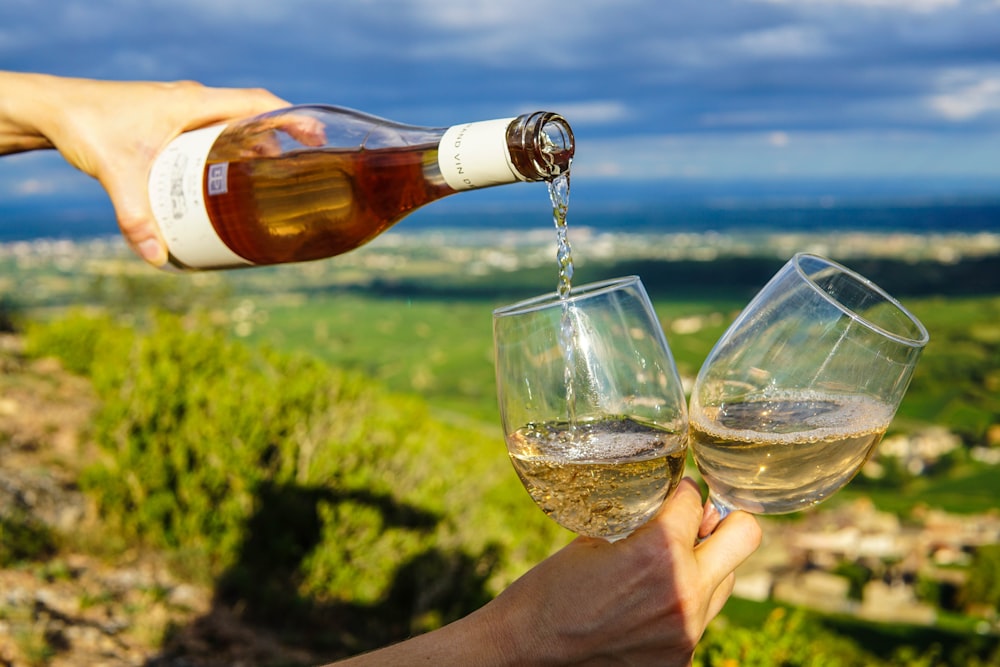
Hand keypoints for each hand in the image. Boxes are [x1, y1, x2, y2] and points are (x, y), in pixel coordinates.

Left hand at [0, 72, 288, 265]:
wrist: (53, 109)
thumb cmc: (86, 126)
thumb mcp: (116, 174)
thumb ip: (136, 217)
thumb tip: (158, 258)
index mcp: (192, 103)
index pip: (256, 103)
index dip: (291, 117)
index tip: (317, 136)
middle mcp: (192, 102)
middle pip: (253, 115)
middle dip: (282, 139)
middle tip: (303, 168)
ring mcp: (183, 110)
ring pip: (233, 124)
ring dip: (256, 145)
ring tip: (274, 178)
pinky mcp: (171, 121)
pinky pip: (215, 131)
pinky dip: (231, 148)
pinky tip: (231, 177)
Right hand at [483, 477, 760, 664]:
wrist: (527, 651)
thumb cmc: (550, 590)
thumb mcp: (594, 540)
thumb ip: (641, 525)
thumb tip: (674, 511)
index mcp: (658, 552)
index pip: (696, 500)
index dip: (682, 490)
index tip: (673, 491)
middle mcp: (684, 590)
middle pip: (745, 534)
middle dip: (723, 520)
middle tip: (698, 521)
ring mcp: (687, 629)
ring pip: (726, 579)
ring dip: (704, 564)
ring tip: (665, 567)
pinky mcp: (681, 657)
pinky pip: (701, 617)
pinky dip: (681, 603)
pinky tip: (646, 604)